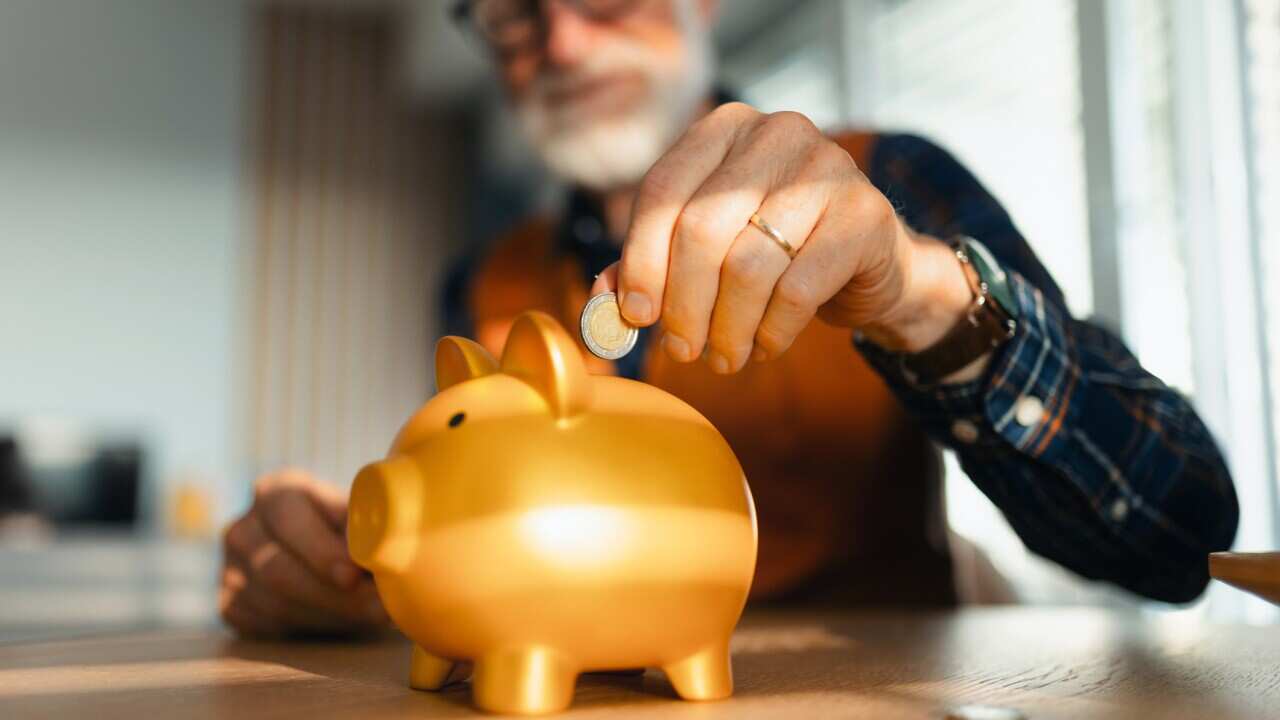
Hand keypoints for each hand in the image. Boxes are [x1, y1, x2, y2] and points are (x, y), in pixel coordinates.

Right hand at [219, 469, 388, 637]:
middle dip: (333, 594)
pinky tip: (343, 621)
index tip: (354, 575)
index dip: (321, 549)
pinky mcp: (230, 604)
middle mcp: (243, 527)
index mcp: (274, 491)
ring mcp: (230, 568)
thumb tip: (385, 538)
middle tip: (377, 608)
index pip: (289, 517)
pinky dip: (311, 627)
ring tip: (374, 616)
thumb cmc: (348, 529)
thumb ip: (364, 523)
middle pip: (278, 568)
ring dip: (330, 614)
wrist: (325, 558)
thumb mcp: (356, 514)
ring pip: (275, 602)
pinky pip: (267, 625)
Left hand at [590, 102, 975, 375]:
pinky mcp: (864, 214)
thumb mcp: (708, 249)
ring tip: (724, 357)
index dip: (640, 261)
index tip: (635, 315)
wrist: (872, 263)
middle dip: (684, 304)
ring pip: (749, 265)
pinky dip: (772, 331)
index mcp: (724, 127)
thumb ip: (651, 264)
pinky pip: (798, 289)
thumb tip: (602, 301)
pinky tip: (765, 347)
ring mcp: (826, 167)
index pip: (662, 192)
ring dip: (728, 328)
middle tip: (683, 351)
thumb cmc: (777, 253)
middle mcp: (775, 133)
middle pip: (701, 229)